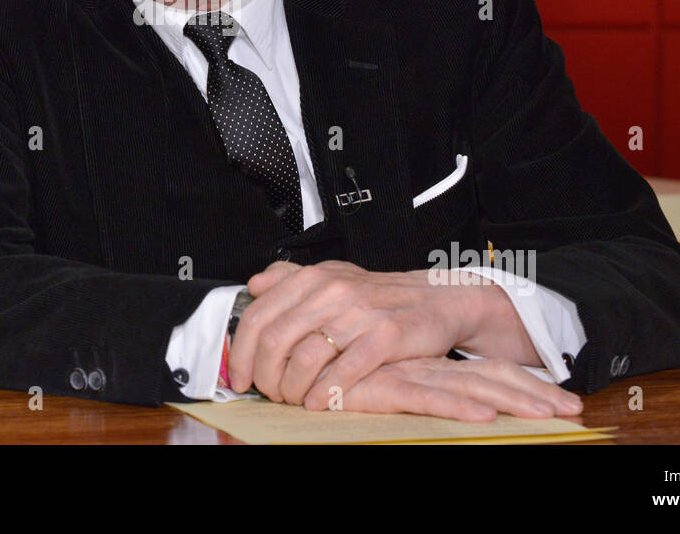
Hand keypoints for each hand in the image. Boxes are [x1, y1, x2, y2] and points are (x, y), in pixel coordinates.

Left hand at [227, 259, 579, 416]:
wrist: (439, 299)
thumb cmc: (382, 296)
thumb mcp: (334, 277)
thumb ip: (291, 278)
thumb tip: (255, 283)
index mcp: (314, 278)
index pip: (259, 315)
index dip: (242, 351)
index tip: (239, 376)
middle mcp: (332, 291)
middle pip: (275, 340)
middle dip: (264, 376)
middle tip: (267, 392)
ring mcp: (358, 313)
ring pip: (304, 358)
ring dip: (291, 389)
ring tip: (292, 399)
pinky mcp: (384, 338)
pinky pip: (342, 372)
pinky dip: (323, 393)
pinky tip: (317, 402)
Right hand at [330, 356, 581, 420]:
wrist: (294, 356)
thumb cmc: (328, 364)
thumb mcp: (371, 376)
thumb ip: (395, 379)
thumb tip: (427, 385)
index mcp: (425, 362)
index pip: (482, 371)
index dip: (521, 383)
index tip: (555, 399)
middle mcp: (423, 366)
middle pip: (489, 378)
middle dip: (533, 395)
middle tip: (573, 412)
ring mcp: (408, 373)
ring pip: (470, 388)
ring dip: (515, 400)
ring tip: (554, 416)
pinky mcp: (387, 384)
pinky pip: (429, 398)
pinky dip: (458, 407)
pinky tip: (485, 419)